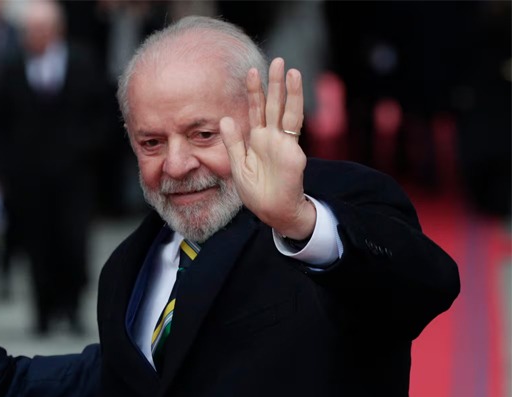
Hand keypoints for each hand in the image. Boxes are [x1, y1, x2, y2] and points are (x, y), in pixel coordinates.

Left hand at [220, 57, 316, 239]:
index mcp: (258, 140)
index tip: (252, 72)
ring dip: (288, 90)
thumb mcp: (238, 165)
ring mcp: (284, 142)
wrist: (272, 211)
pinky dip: (294, 106)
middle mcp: (272, 137)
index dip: (254, 92)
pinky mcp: (292, 150)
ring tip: (289, 69)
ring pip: (286, 110)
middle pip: (273, 105)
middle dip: (274, 83)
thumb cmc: (256, 192)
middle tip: (276, 61)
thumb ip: (233, 142)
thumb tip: (225, 118)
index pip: (256, 110)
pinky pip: (293, 125)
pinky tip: (294, 90)